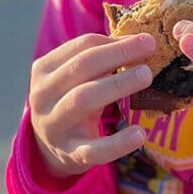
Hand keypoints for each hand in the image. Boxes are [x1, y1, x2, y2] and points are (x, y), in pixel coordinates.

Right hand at [28, 32, 155, 178]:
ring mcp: (54, 126)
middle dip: (117, 54)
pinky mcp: (69, 154)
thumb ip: (101, 59)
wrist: (48, 148)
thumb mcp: (76, 78)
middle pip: (81, 67)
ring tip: (146, 75)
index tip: (146, 39)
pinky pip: (94, 149)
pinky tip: (139, 134)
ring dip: (117, 84)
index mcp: (44, 69)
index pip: (81, 46)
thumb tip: (141, 42)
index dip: (115, 41)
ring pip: (83, 100)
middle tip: (149, 48)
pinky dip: (117, 143)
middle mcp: (43, 95)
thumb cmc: (70, 100)